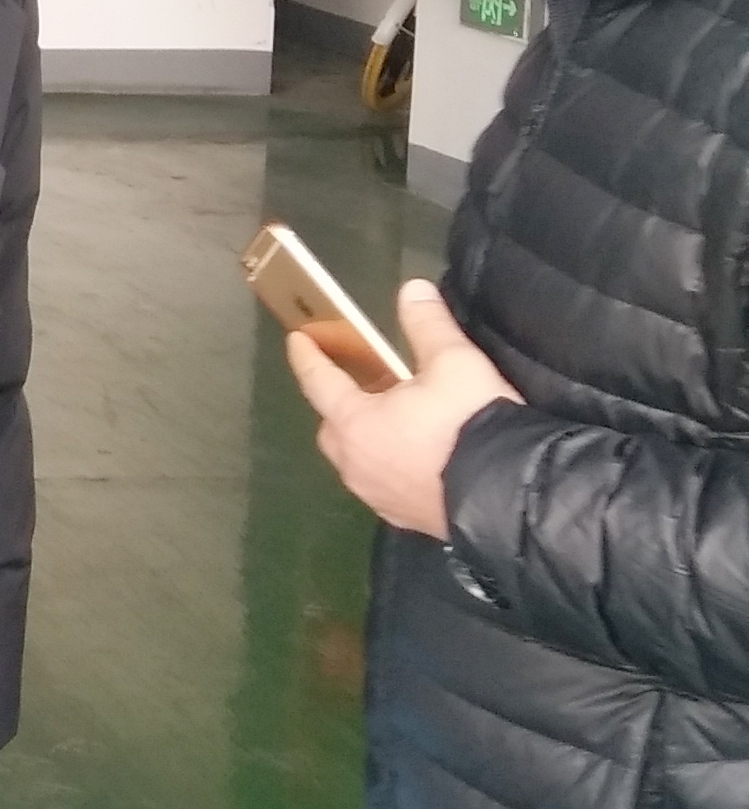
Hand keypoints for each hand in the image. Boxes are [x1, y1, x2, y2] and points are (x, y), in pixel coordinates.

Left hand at [286, 280, 522, 539]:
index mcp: (355, 423)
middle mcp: (356, 464)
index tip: (297, 340)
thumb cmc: (470, 425)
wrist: (512, 499)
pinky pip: (383, 484)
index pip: (320, 382)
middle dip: (338, 403)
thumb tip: (412, 289)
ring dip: (365, 438)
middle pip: (333, 427)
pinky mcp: (406, 519)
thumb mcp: (454, 363)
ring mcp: (379, 497)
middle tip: (359, 383)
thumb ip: (428, 325)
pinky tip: (414, 458)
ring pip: (357, 460)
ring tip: (392, 419)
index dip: (308, 357)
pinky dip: (388, 465)